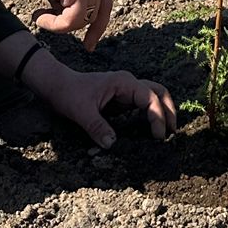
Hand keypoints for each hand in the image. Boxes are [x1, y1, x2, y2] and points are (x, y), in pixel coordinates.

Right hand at [0, 0, 113, 48]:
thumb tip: (75, 19)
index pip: (105, 2)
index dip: (98, 25)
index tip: (89, 43)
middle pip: (95, 14)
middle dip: (74, 24)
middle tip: (51, 24)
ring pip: (83, 20)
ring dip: (60, 25)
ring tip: (41, 14)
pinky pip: (71, 21)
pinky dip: (54, 25)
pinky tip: (38, 16)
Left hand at [24, 54, 177, 148]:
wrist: (56, 86)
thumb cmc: (69, 93)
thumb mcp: (81, 111)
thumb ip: (97, 127)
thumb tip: (113, 145)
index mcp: (123, 83)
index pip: (150, 97)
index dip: (158, 116)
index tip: (158, 136)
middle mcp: (129, 85)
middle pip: (159, 92)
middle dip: (168, 111)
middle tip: (172, 133)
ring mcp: (126, 92)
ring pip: (153, 98)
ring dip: (162, 113)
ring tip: (166, 133)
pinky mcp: (121, 102)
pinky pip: (142, 107)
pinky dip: (150, 117)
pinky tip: (150, 133)